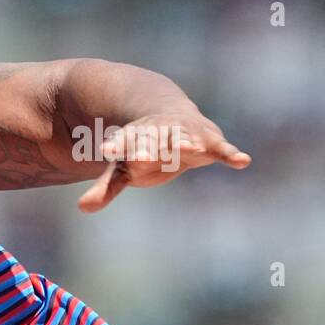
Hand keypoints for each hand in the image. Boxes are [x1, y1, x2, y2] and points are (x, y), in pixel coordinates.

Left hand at [78, 111, 250, 212]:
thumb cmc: (143, 148)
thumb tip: (83, 208)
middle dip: (151, 147)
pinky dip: (230, 154)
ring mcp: (184, 136)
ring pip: (185, 139)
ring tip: (192, 148)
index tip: (109, 148)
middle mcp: (159, 135)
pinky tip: (241, 161)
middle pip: (155, 141)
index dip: (118, 146)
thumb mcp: (123, 168)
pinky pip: (220, 148)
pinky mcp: (208, 142)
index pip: (124, 143)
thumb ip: (106, 188)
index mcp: (135, 140)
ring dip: (187, 143)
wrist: (168, 115)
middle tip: (143, 155)